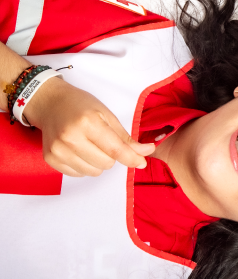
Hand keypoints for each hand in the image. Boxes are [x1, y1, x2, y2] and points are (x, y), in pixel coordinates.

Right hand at [23, 78, 155, 176]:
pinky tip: (79, 150)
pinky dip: (84, 165)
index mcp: (88, 123)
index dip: (131, 158)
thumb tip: (145, 152)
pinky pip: (78, 174)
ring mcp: (58, 150)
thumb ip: (126, 137)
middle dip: (112, 156)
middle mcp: (71, 138)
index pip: (115, 149)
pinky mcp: (50, 159)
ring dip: (98, 162)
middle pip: (106, 163)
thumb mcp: (107, 115)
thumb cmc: (81, 106)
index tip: (142, 162)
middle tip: (104, 141)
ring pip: (93, 172)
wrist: (50, 104)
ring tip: (90, 145)